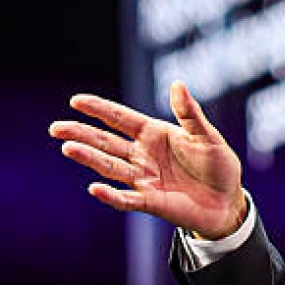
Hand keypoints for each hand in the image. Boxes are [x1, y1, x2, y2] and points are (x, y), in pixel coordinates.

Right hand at [50, 82, 246, 238]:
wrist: (228, 200)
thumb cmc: (218, 164)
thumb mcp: (207, 136)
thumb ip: (190, 113)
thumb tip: (177, 83)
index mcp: (154, 134)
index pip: (121, 119)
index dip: (100, 110)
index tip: (76, 101)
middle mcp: (142, 155)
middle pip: (106, 142)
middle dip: (82, 134)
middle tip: (56, 128)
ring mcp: (143, 178)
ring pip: (110, 167)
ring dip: (90, 158)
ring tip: (68, 148)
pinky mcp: (149, 201)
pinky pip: (125, 198)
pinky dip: (110, 195)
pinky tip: (94, 189)